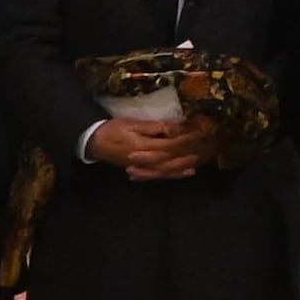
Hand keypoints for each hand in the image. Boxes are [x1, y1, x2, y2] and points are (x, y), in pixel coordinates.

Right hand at [92, 117, 206, 178]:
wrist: (94, 143)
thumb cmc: (113, 130)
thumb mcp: (132, 123)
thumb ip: (153, 127)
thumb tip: (173, 128)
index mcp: (145, 147)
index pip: (172, 145)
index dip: (186, 139)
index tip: (199, 132)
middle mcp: (147, 161)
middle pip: (173, 160)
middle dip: (189, 154)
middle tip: (205, 147)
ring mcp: (144, 168)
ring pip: (169, 170)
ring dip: (184, 166)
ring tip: (198, 161)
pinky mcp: (142, 170)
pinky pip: (161, 175)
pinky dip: (174, 174)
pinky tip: (186, 172)